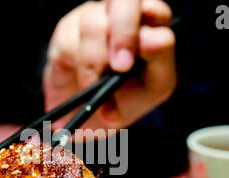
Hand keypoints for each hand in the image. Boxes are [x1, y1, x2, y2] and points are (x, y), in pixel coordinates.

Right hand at [43, 0, 176, 132]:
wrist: (95, 115)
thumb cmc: (130, 97)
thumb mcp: (156, 85)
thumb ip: (161, 57)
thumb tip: (152, 38)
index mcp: (150, 22)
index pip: (153, 9)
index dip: (144, 31)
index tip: (132, 63)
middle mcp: (121, 14)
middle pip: (124, 0)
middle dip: (123, 31)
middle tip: (120, 67)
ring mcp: (93, 19)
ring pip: (93, 23)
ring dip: (96, 63)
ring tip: (99, 89)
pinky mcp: (67, 31)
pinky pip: (69, 41)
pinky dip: (81, 72)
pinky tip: (86, 87)